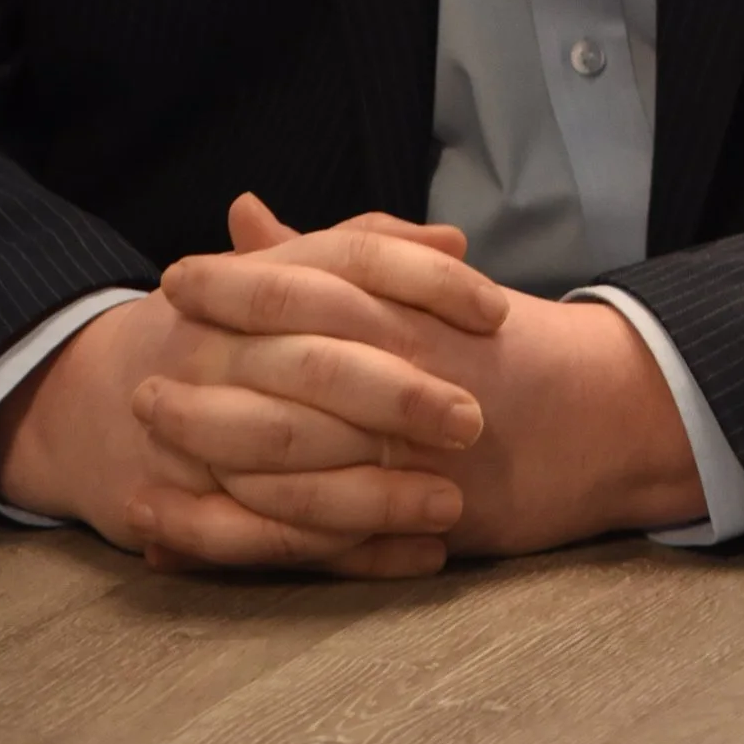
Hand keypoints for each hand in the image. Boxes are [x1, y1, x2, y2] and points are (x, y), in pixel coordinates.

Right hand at [0, 201, 499, 577]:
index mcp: (250, 282)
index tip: (494, 310)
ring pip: (290, 462)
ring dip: (378, 489)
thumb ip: (364, 250)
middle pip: (317, 365)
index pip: (346, 261)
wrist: (89, 397)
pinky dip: (345, 554)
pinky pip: (268, 539)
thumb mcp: (279, 278)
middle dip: (400, 396)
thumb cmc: (218, 331)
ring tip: (453, 505)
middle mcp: (219, 347)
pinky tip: (416, 557)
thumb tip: (454, 242)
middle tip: (473, 420)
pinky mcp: (184, 507)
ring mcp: (193, 430)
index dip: (422, 282)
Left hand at [154, 201, 706, 560]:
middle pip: (288, 370)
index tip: (174, 278)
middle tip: (140, 377)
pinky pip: (320, 526)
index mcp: (402, 306)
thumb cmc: (499, 344)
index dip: (237, 284)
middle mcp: (402, 369)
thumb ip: (325, 251)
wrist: (604, 412)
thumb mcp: (415, 285)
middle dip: (210, 375)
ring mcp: (409, 443)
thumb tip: (241, 212)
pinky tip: (192, 531)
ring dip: (216, 454)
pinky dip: (248, 531)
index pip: (307, 285)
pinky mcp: (415, 509)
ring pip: (295, 451)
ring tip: (147, 455)